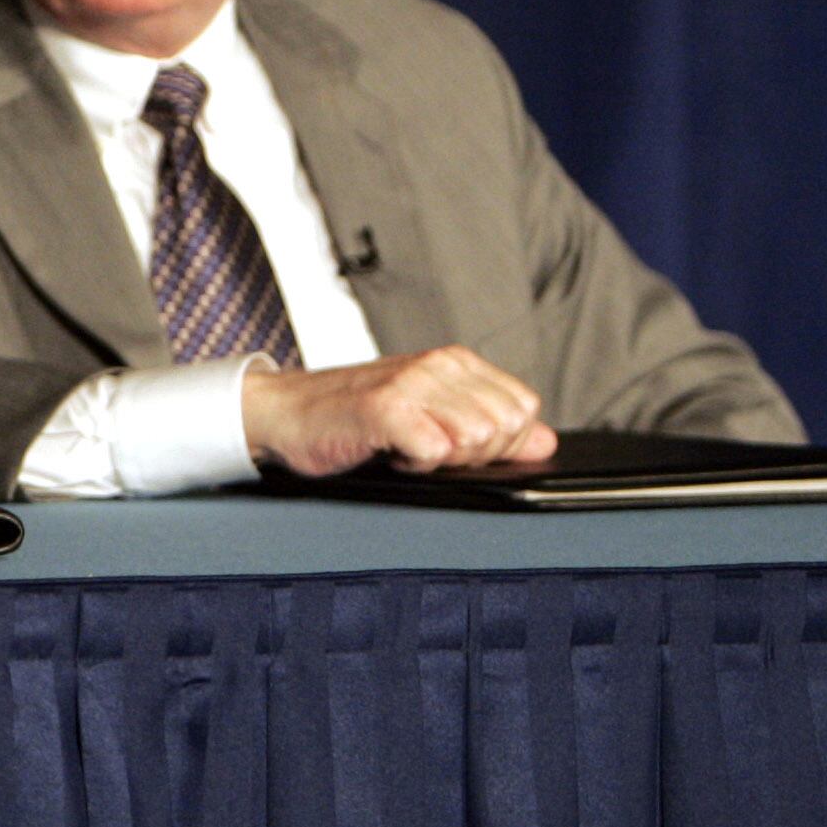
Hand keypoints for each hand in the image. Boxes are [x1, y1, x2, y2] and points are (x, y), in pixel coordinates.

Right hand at [240, 348, 558, 477]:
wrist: (282, 412)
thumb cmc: (351, 416)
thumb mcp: (431, 417)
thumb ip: (491, 428)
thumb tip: (545, 441)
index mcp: (455, 362)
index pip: (524, 409)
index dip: (498, 441)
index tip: (453, 442)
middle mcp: (438, 365)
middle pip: (506, 426)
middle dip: (474, 453)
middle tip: (427, 448)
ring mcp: (411, 384)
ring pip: (477, 438)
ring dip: (441, 458)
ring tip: (405, 447)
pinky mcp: (384, 408)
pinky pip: (435, 451)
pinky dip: (415, 465)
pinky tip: (389, 453)